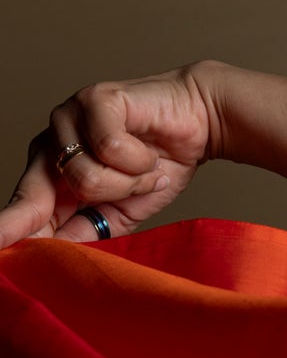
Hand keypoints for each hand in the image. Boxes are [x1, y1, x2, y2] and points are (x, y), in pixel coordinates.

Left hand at [0, 61, 221, 249]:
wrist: (198, 123)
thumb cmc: (159, 166)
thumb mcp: (120, 213)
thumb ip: (86, 231)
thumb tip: (56, 259)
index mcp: (52, 171)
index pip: (25, 206)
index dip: (10, 227)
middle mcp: (52, 142)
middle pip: (40, 194)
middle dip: (53, 214)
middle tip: (89, 215)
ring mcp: (68, 117)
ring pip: (85, 178)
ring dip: (127, 183)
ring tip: (145, 171)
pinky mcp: (94, 99)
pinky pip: (110, 149)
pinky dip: (140, 161)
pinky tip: (150, 151)